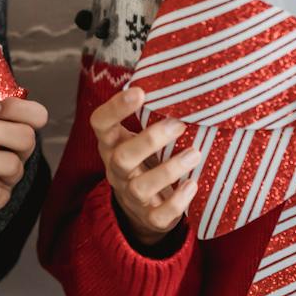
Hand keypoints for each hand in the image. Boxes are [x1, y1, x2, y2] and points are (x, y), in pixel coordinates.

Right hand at [92, 86, 200, 247]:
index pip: (101, 124)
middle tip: (178, 124)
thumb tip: (180, 77)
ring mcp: (131, 196)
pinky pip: (159, 215)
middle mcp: (117, 170)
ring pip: (141, 187)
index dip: (116, 108)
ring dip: (169, 169)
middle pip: (121, 158)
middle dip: (149, 140)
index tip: (140, 90)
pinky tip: (193, 185)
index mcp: (112, 144)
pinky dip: (177, 202)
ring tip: (195, 153)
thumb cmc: (146, 160)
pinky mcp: (149, 218)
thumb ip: (150, 116)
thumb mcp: (139, 137)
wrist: (142, 209)